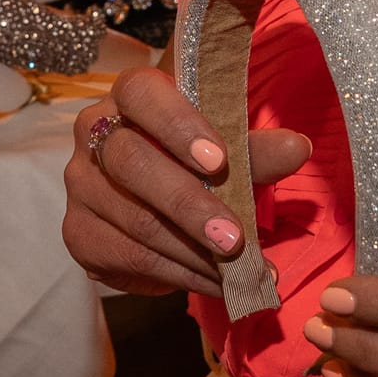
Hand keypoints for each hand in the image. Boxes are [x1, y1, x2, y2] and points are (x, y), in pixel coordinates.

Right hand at [62, 66, 309, 295]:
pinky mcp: (79, 233)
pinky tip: (215, 282)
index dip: (179, 126)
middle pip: (133, 163)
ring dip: (193, 252)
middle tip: (235, 239)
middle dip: (189, 205)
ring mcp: (81, 185)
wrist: (157, 195)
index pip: (143, 95)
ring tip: (241, 271)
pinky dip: (179, 274)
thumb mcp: (226, 147)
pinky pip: (128, 257)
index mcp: (129, 94)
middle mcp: (93, 132)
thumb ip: (255, 150)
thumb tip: (298, 148)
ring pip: (134, 220)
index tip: (219, 161)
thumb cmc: (193, 158)